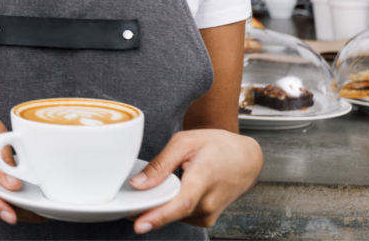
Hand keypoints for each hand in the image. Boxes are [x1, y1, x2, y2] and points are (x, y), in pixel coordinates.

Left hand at [129, 129, 262, 233]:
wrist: (246, 159)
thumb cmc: (218, 147)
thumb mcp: (185, 143)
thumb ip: (160, 164)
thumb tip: (139, 183)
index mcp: (203, 179)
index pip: (180, 204)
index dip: (158, 216)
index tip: (139, 225)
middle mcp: (208, 203)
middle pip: (171, 212)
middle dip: (146, 210)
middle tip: (122, 204)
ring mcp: (209, 214)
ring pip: (174, 216)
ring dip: (156, 208)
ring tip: (146, 194)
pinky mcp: (206, 218)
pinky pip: (180, 216)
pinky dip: (168, 208)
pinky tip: (164, 195)